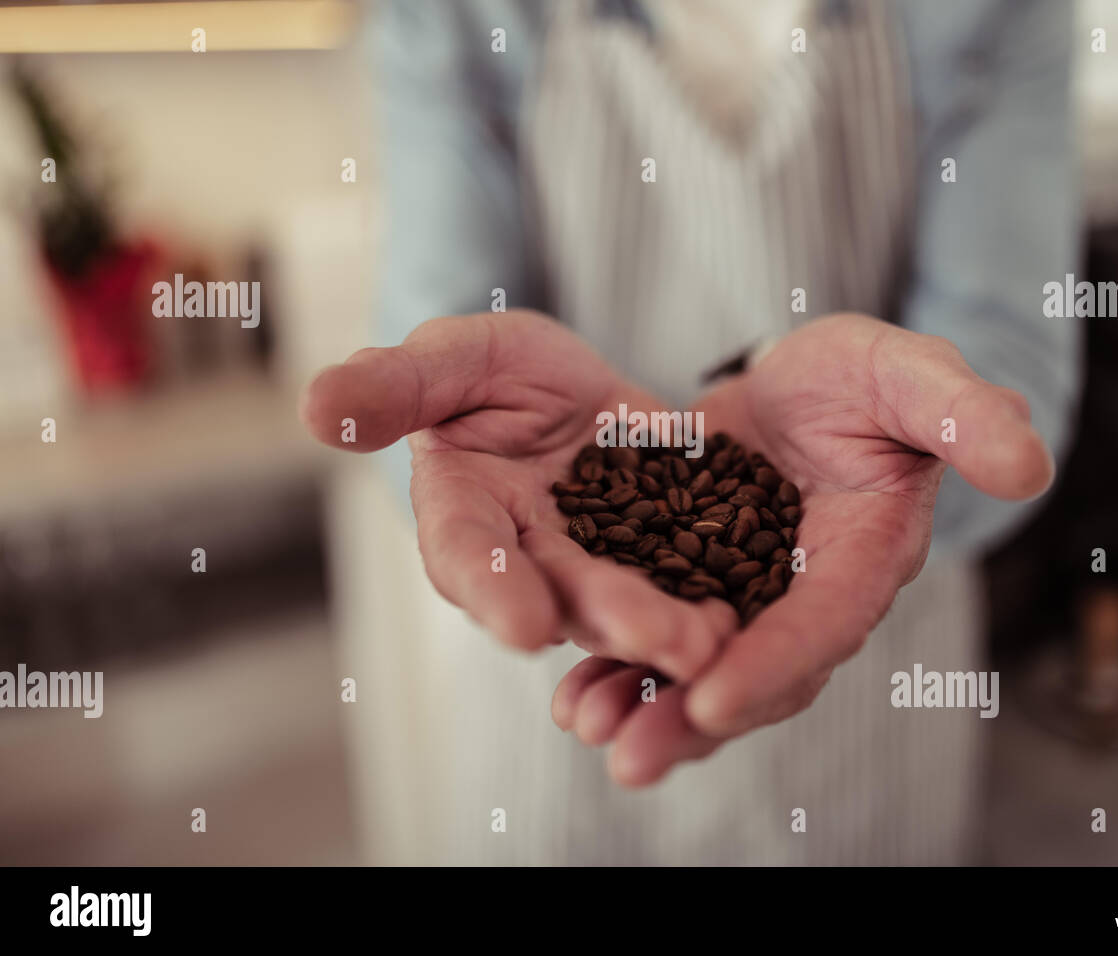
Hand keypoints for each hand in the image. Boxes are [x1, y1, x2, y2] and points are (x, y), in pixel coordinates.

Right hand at [299, 310, 734, 679]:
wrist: (568, 388)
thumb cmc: (492, 372)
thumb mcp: (450, 359)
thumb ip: (394, 386)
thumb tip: (317, 408)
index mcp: (464, 517)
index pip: (467, 555)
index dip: (492, 588)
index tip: (522, 626)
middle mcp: (528, 560)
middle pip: (562, 596)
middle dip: (607, 618)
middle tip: (654, 639)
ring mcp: (597, 565)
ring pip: (630, 603)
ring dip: (668, 631)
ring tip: (711, 642)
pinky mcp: (660, 554)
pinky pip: (685, 584)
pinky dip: (712, 604)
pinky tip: (747, 622)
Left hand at [551, 314, 1053, 785]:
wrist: (802, 384)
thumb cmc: (868, 378)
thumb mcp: (912, 375)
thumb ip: (967, 416)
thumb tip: (1030, 467)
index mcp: (863, 558)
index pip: (825, 622)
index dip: (775, 663)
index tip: (714, 702)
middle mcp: (802, 597)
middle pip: (753, 672)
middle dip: (692, 717)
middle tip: (631, 758)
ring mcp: (743, 597)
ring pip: (696, 668)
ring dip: (641, 704)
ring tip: (584, 726)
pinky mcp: (689, 580)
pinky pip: (652, 633)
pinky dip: (611, 661)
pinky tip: (566, 691)